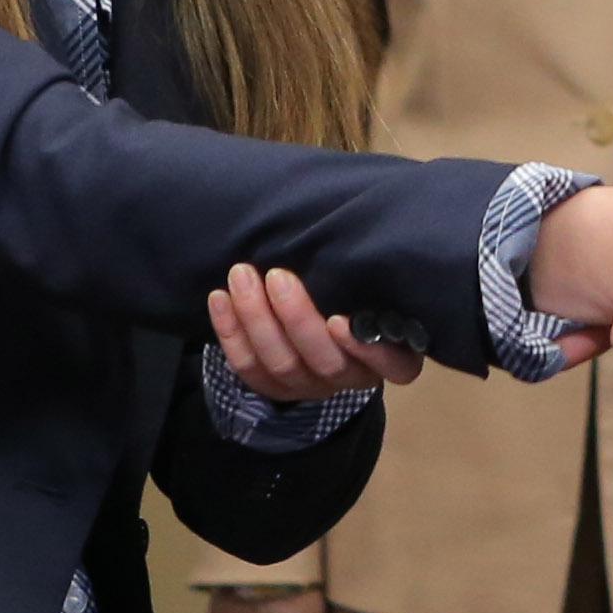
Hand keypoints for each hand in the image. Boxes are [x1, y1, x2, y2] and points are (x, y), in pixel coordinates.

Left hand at [208, 263, 423, 398]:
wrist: (312, 307)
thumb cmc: (352, 282)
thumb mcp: (369, 278)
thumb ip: (366, 269)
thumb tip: (353, 225)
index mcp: (391, 353)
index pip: (394, 366)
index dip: (367, 351)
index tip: (339, 320)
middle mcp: (353, 375)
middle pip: (326, 361)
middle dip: (296, 319)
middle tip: (277, 276)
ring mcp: (311, 385)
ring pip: (281, 364)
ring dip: (257, 318)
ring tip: (241, 275)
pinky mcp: (274, 387)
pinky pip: (248, 367)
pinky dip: (230, 332)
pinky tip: (219, 298)